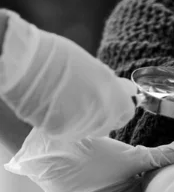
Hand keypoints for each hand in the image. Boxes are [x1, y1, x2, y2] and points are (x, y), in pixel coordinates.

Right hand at [0, 9, 135, 139]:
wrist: (28, 63)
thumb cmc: (61, 57)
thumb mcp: (95, 67)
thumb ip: (111, 85)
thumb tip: (127, 91)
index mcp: (114, 96)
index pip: (126, 114)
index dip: (118, 110)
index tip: (111, 105)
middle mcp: (102, 114)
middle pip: (107, 126)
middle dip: (100, 117)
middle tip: (83, 102)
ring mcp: (83, 126)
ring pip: (88, 131)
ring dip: (81, 122)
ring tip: (65, 102)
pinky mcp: (62, 133)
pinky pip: (68, 133)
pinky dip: (63, 124)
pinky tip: (53, 108)